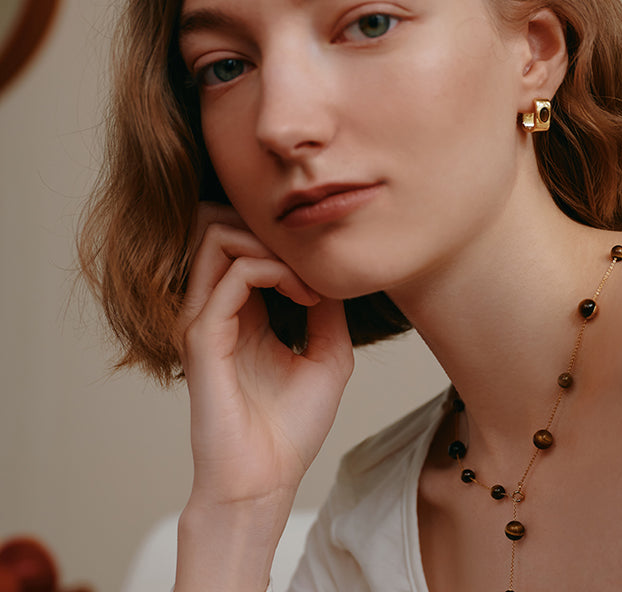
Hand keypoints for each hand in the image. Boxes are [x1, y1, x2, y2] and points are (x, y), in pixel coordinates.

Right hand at [178, 204, 353, 508]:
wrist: (265, 480)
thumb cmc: (290, 429)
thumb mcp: (328, 356)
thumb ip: (327, 309)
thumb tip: (333, 270)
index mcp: (243, 314)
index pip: (245, 244)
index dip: (288, 242)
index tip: (328, 273)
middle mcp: (217, 309)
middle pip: (221, 227)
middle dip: (269, 229)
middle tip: (310, 261)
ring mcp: (205, 319)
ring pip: (217, 237)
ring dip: (270, 245)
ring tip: (306, 280)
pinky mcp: (202, 336)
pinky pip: (231, 276)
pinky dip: (273, 272)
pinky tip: (304, 297)